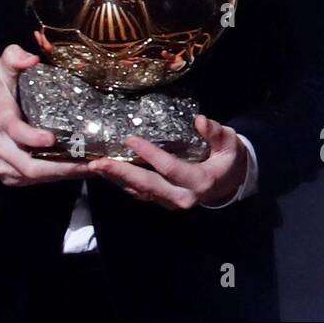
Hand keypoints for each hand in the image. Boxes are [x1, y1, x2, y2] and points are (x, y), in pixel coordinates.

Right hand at [0, 44, 96, 186]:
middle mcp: (1, 147)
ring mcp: (5, 166)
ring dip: (64, 174)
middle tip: (90, 160)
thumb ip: (13, 58)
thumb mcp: (1, 73)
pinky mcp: (11, 178)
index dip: (32, 138)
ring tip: (92, 166)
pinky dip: (57, 177)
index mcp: (0, 120)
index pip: (15, 132)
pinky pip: (35, 181)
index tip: (52, 137)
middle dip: (61, 166)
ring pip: (35, 177)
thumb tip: (32, 59)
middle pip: (29, 165)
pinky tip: (78, 170)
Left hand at [88, 115, 247, 209]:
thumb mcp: (228, 143)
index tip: (130, 139)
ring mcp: (170, 202)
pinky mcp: (161, 201)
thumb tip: (200, 120)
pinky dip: (121, 182)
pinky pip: (138, 193)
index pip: (170, 168)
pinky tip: (106, 172)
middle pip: (148, 186)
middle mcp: (182, 197)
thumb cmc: (227, 158)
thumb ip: (215, 132)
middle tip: (98, 163)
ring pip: (139, 192)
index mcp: (200, 182)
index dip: (150, 154)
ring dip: (116, 179)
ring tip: (95, 166)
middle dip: (121, 174)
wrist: (229, 182)